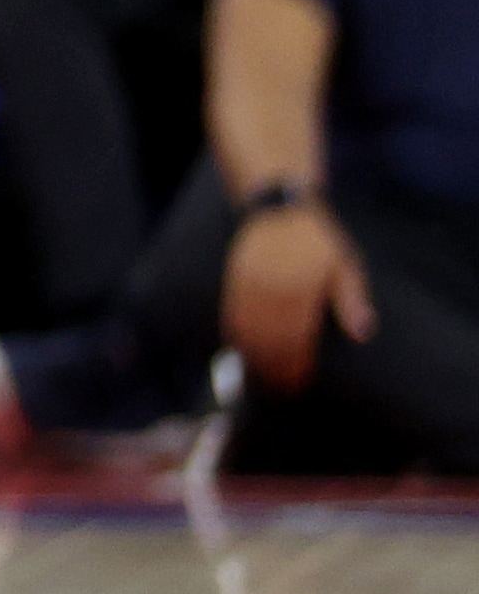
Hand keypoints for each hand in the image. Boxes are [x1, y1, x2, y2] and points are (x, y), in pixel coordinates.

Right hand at [224, 199, 375, 391]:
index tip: (298, 381)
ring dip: (253, 354)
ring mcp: (250, 279)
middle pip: (270, 334)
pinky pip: (231, 310)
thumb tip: (362, 333)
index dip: (296, 361)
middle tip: (279, 388)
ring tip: (260, 376)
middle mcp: (273, 283)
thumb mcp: (345, 264)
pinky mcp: (234, 275)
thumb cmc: (319, 240)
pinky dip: (234, 333)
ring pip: (248, 325)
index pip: (297, 333)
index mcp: (303, 284)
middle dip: (273, 365)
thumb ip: (351, 299)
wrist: (280, 205)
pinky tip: (239, 349)